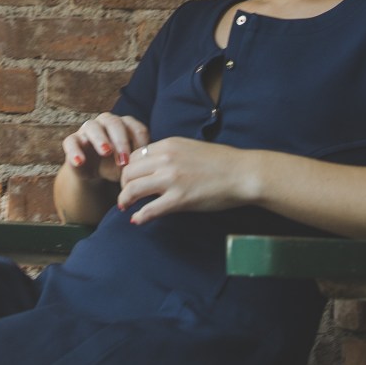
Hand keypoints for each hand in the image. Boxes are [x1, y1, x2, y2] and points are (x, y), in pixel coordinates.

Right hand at [62, 113, 149, 183]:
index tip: (144, 160)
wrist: (95, 173)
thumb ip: (140, 161)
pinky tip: (80, 161)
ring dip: (100, 139)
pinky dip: (75, 151)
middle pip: (114, 123)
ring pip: (92, 127)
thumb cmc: (117, 165)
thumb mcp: (130, 164)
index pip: (136, 128)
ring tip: (106, 152)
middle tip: (125, 160)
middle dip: (121, 141)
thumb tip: (152, 166)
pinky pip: (71, 142)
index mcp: (125, 124)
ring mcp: (88, 129)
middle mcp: (106, 122)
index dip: (141, 143)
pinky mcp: (72, 140)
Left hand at [116, 138, 258, 223]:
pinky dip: (139, 216)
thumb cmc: (220, 162)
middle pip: (128, 173)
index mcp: (167, 145)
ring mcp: (171, 180)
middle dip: (123, 185)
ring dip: (124, 200)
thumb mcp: (188, 148)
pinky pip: (149, 210)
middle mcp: (165, 159)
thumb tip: (152, 165)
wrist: (242, 173)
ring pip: (132, 189)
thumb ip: (168, 154)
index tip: (130, 180)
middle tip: (126, 195)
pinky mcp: (179, 199)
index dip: (128, 170)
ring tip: (126, 207)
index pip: (133, 156)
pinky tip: (137, 220)